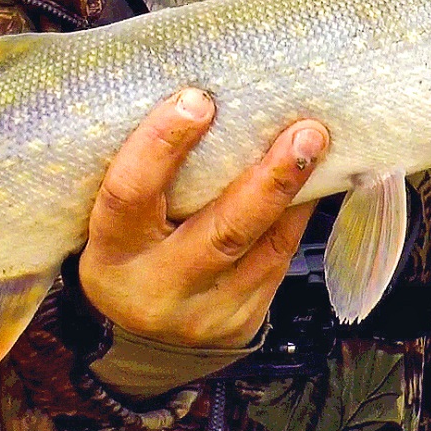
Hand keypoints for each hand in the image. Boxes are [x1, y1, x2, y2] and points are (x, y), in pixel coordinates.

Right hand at [79, 88, 328, 347]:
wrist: (140, 332)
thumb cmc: (130, 248)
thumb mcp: (120, 219)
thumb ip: (150, 173)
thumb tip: (204, 97)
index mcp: (112, 253)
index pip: (130, 195)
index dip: (161, 145)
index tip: (197, 99)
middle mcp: (158, 289)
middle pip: (222, 231)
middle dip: (269, 179)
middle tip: (305, 132)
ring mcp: (204, 313)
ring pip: (264, 248)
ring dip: (296, 193)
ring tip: (318, 145)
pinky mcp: (242, 322)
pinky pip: (278, 261)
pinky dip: (296, 216)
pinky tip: (313, 180)